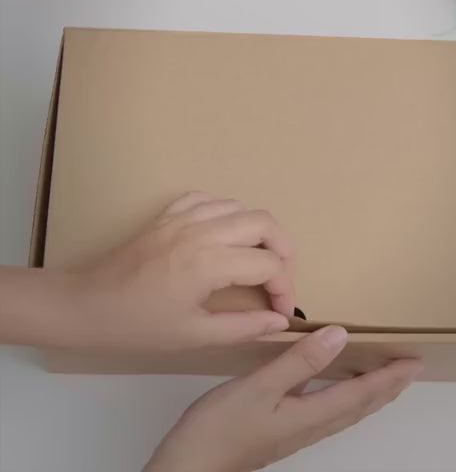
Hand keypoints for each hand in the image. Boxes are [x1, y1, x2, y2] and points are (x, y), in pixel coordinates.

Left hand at [18, 192, 293, 351]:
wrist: (90, 305)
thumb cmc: (141, 326)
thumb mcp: (194, 336)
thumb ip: (243, 327)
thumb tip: (280, 323)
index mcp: (210, 263)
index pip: (269, 264)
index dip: (285, 288)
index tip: (282, 312)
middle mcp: (203, 231)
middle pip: (264, 222)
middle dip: (283, 250)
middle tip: (279, 277)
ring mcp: (184, 216)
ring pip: (240, 206)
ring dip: (257, 231)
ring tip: (255, 259)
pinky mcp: (169, 212)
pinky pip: (209, 199)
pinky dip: (226, 213)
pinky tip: (223, 236)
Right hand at [145, 326, 421, 471]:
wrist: (189, 469)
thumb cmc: (221, 428)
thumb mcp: (261, 388)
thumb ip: (301, 362)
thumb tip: (341, 335)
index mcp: (311, 415)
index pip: (362, 394)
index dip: (390, 377)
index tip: (414, 361)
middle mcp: (310, 425)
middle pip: (359, 406)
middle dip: (387, 387)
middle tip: (408, 369)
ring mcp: (295, 431)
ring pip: (344, 409)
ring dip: (368, 392)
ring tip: (382, 375)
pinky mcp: (280, 430)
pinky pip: (325, 409)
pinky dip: (343, 394)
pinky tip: (330, 385)